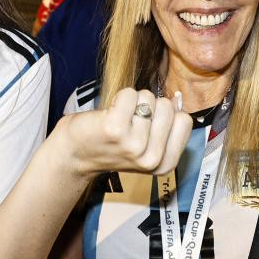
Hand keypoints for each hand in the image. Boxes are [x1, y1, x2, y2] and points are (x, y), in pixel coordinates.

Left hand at [58, 89, 192, 178]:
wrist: (74, 155)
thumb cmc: (110, 145)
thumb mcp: (147, 145)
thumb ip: (166, 127)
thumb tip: (177, 100)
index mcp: (165, 164)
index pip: (184, 120)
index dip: (166, 115)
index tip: (147, 127)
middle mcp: (152, 159)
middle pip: (168, 107)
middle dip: (149, 106)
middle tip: (130, 122)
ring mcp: (134, 145)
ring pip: (148, 98)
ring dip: (132, 102)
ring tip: (118, 119)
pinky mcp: (116, 129)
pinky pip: (129, 94)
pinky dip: (119, 97)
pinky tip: (108, 115)